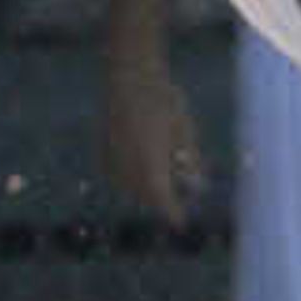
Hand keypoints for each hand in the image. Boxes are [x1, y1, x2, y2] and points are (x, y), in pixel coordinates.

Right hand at [97, 55, 207, 231]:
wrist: (129, 77)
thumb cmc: (164, 100)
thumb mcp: (185, 130)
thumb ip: (191, 159)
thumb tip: (199, 186)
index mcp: (151, 166)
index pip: (162, 202)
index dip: (172, 214)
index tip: (180, 223)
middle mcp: (128, 168)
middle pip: (146, 195)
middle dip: (160, 199)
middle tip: (174, 200)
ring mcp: (111, 159)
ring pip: (129, 187)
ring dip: (144, 188)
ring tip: (159, 177)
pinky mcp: (101, 151)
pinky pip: (117, 174)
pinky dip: (129, 176)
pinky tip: (138, 164)